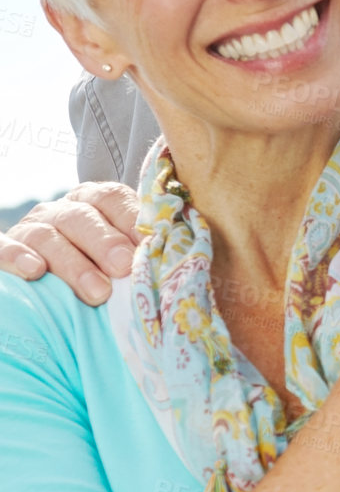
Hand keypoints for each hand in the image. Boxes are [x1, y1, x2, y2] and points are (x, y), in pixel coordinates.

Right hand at [0, 182, 139, 304]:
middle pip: (82, 217)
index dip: (132, 219)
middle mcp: (62, 212)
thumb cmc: (101, 274)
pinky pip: (4, 247)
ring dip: (73, 264)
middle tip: (124, 268)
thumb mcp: (122, 261)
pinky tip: (35, 272)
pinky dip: (18, 257)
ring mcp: (32, 229)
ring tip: (96, 292)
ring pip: (48, 237)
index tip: (150, 245)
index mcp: (95, 204)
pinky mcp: (6, 248)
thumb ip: (142, 255)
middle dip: (105, 243)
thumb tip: (171, 266)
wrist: (51, 285)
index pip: (113, 198)